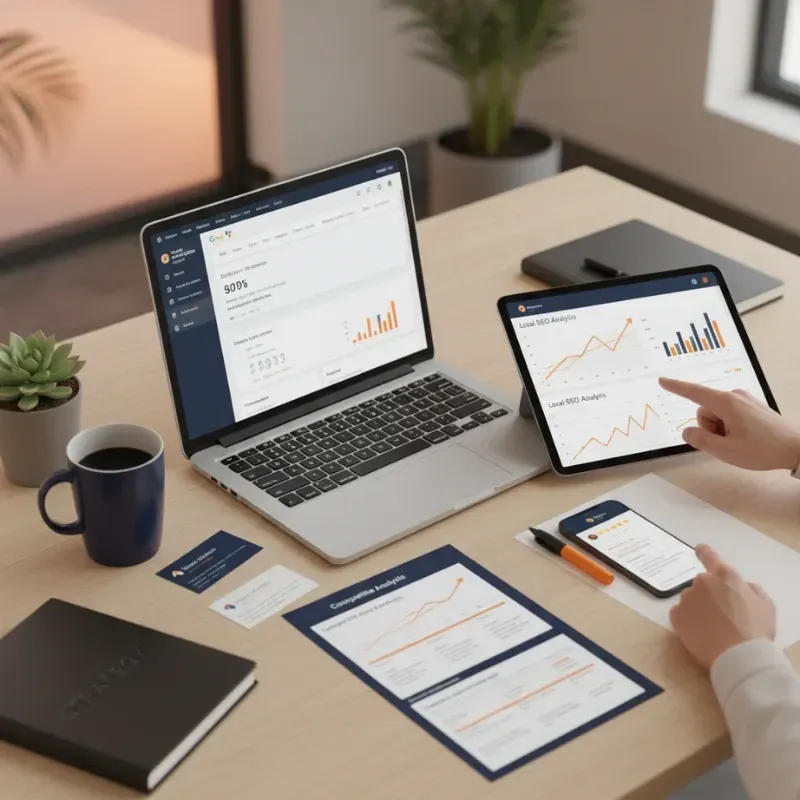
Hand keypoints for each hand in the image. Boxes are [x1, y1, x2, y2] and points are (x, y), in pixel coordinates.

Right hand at [659, 377, 799, 470]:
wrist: (796, 448)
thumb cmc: (762, 450)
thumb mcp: (727, 451)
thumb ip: (701, 440)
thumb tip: (686, 431)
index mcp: (726, 403)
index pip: (694, 393)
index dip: (676, 387)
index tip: (661, 380)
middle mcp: (733, 395)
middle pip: (704, 410)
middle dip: (708, 428)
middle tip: (727, 443)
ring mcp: (743, 399)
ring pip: (716, 414)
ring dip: (719, 429)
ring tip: (738, 442)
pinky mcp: (750, 405)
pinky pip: (727, 414)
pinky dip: (729, 427)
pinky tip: (745, 438)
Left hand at [670, 545, 775, 668]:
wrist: (738, 656)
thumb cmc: (756, 630)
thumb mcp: (766, 605)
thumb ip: (752, 590)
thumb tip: (743, 587)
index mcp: (725, 576)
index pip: (710, 556)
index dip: (704, 552)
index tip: (698, 549)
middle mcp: (702, 582)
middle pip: (702, 585)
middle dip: (709, 596)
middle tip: (721, 616)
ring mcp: (687, 598)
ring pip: (690, 600)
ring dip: (698, 609)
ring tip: (711, 629)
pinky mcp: (676, 615)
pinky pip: (680, 614)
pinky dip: (687, 621)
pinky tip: (699, 633)